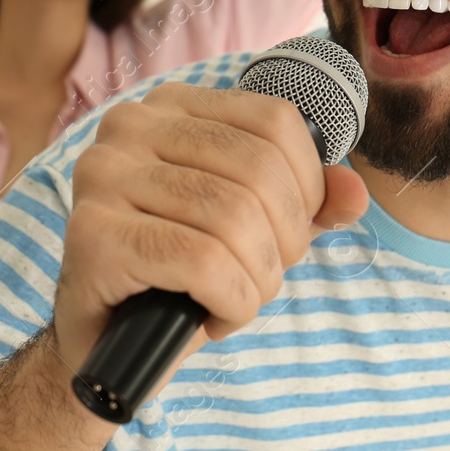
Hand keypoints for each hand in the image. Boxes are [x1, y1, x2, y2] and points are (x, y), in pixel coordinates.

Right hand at [52, 81, 367, 390]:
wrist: (104, 344)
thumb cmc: (178, 276)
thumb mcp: (252, 230)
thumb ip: (306, 204)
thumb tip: (356, 191)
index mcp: (169, 106)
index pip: (275, 120)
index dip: (307, 185)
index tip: (289, 234)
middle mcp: (129, 125)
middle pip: (259, 169)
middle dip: (284, 241)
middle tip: (261, 279)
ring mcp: (103, 176)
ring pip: (234, 218)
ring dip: (257, 280)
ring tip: (236, 302)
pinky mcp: (93, 234)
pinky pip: (202, 263)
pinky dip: (231, 303)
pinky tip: (214, 320)